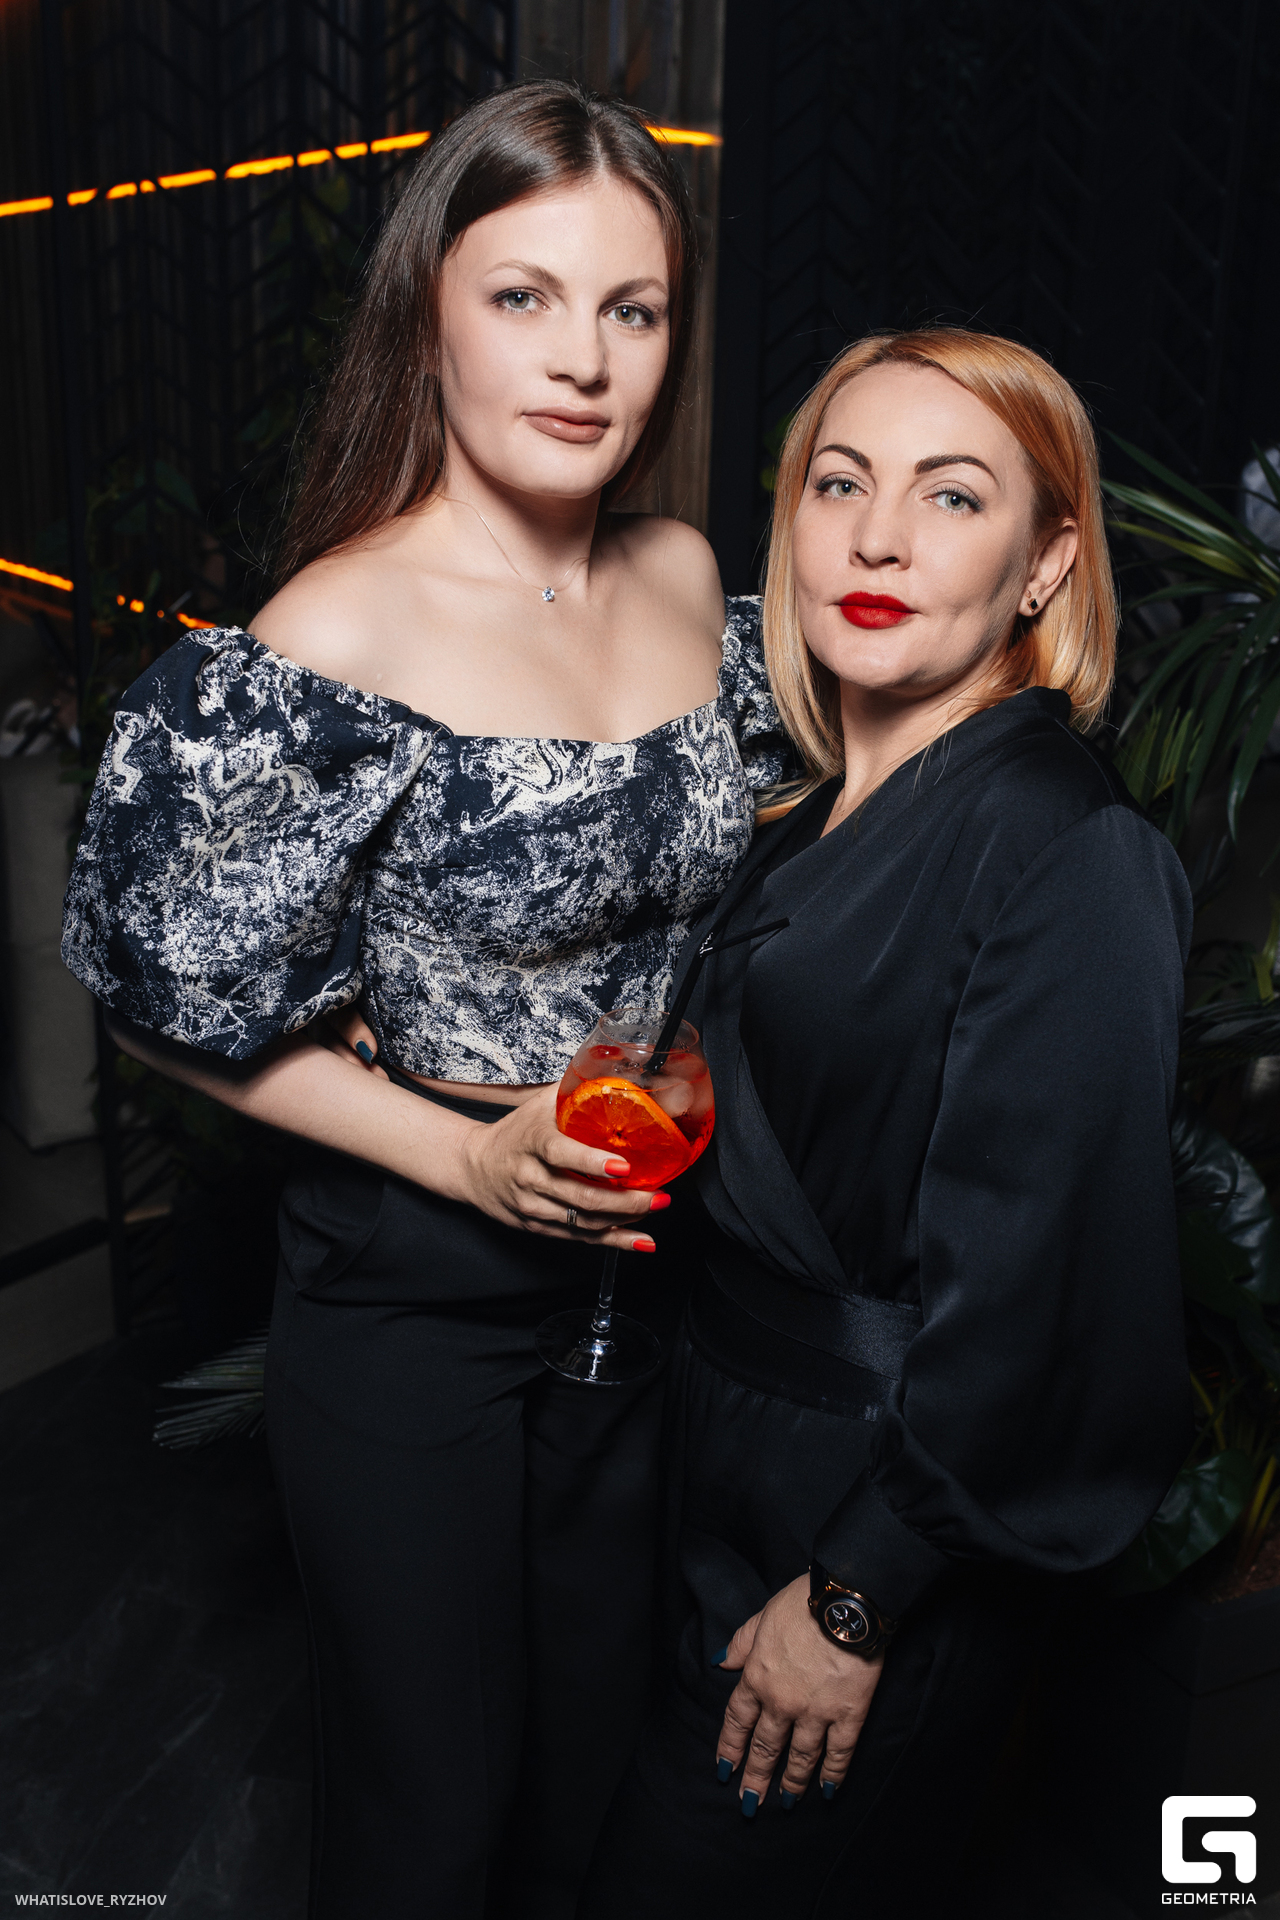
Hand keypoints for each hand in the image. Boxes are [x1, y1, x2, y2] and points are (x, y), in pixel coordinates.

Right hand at [318, 1007, 664, 1247]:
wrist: (473, 1168)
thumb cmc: (515, 1132)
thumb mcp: (539, 1105)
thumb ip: (575, 1090)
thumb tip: (620, 1066)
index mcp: (532, 1143)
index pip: (561, 1154)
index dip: (592, 1162)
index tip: (623, 1166)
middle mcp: (530, 1178)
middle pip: (579, 1196)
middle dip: (623, 1201)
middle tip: (657, 1195)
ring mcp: (534, 1207)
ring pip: (582, 1221)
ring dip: (624, 1219)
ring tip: (656, 1206)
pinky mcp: (540, 1228)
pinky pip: (580, 1239)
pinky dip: (614, 1241)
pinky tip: (642, 1242)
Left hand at [715, 1575, 883, 1811]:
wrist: (845, 1603)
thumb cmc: (802, 1602)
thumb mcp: (762, 1617)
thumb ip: (742, 1643)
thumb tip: (721, 1662)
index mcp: (758, 1677)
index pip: (738, 1720)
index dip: (730, 1747)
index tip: (724, 1769)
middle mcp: (782, 1702)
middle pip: (765, 1746)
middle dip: (755, 1776)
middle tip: (749, 1803)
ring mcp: (815, 1713)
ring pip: (800, 1756)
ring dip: (791, 1782)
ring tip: (786, 1802)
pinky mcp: (849, 1716)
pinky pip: (839, 1753)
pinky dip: (832, 1773)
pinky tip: (827, 1789)